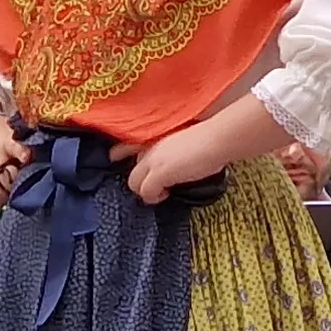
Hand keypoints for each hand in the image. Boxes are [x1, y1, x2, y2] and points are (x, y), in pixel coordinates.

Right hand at [0, 114, 27, 210]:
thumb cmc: (1, 135)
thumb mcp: (15, 134)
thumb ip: (28, 149)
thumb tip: (47, 165)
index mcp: (6, 142)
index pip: (15, 147)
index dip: (24, 155)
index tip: (29, 160)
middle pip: (5, 180)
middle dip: (17, 187)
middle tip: (24, 186)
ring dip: (3, 198)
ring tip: (9, 194)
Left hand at [122, 97, 287, 202]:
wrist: (216, 139)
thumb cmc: (210, 137)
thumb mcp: (185, 137)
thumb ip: (172, 146)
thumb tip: (175, 161)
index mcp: (155, 134)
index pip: (127, 142)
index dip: (120, 152)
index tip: (115, 156)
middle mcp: (149, 145)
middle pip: (131, 168)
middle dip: (141, 178)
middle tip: (158, 184)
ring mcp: (151, 159)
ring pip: (133, 182)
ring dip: (147, 190)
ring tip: (163, 191)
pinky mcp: (157, 173)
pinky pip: (145, 192)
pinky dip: (154, 197)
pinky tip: (166, 194)